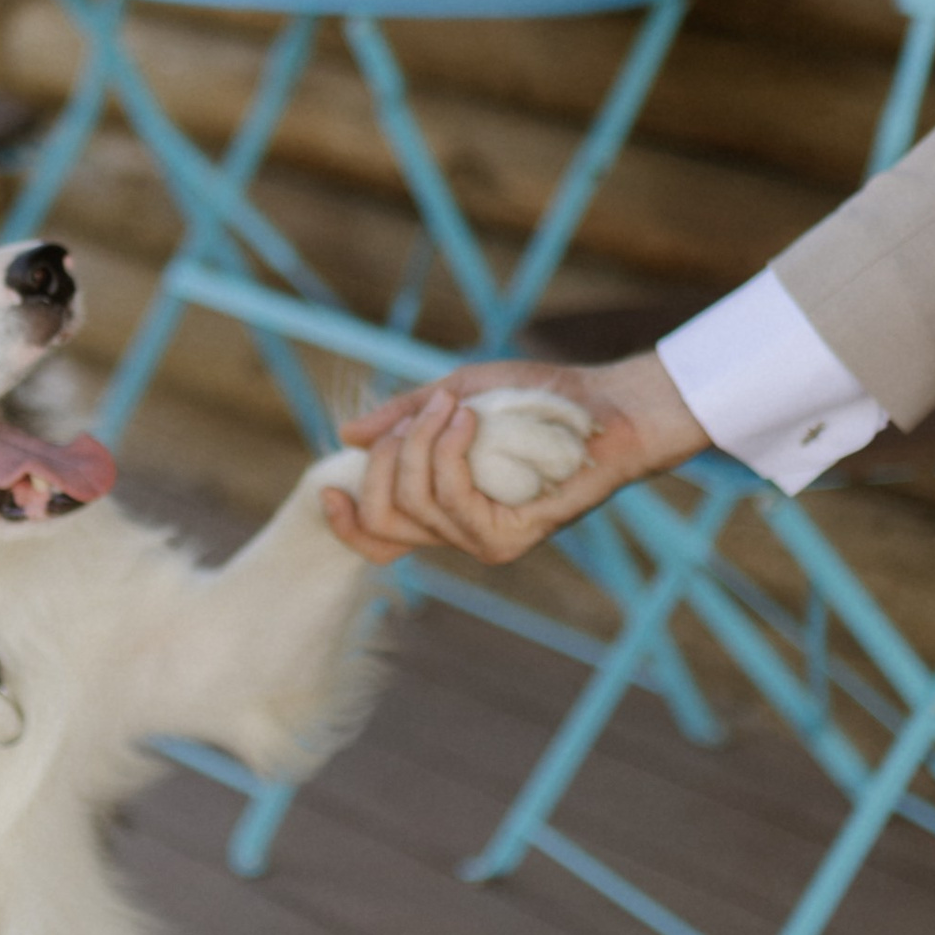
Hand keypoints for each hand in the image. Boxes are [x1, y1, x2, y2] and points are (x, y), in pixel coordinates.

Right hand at [318, 353, 706, 568]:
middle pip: (382, 515)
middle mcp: (456, 532)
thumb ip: (405, 417)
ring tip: (457, 406)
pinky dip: (450, 451)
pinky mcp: (508, 539)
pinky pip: (452, 500)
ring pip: (413, 502)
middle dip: (386, 457)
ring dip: (423, 441)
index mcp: (439, 506)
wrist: (604, 407)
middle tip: (424, 412)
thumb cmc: (536, 400)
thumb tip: (347, 438)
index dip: (343, 522)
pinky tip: (469, 420)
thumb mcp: (457, 394)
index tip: (330, 487)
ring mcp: (481, 540)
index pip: (375, 538)